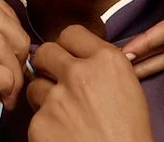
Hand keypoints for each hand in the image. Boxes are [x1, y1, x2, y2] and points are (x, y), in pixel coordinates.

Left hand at [26, 26, 154, 141]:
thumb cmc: (130, 135)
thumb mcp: (128, 86)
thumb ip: (103, 65)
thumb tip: (81, 56)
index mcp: (106, 59)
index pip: (71, 33)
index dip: (68, 47)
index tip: (69, 58)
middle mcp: (79, 72)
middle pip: (45, 51)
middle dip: (48, 66)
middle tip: (56, 82)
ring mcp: (57, 98)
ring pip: (35, 85)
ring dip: (44, 98)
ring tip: (63, 116)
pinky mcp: (39, 124)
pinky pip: (34, 117)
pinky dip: (44, 127)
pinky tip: (61, 136)